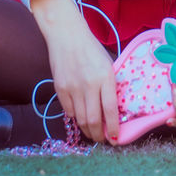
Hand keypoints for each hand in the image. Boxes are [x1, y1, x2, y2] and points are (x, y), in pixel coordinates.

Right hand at [32, 0, 119, 144]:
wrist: (66, 35)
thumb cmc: (91, 48)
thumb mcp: (108, 64)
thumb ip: (110, 85)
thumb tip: (113, 110)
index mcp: (105, 77)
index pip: (111, 110)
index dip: (113, 128)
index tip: (115, 138)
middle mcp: (89, 84)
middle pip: (93, 120)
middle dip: (99, 135)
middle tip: (103, 140)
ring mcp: (73, 87)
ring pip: (80, 119)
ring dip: (87, 130)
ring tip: (92, 132)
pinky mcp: (60, 88)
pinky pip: (69, 111)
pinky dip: (76, 118)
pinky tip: (81, 117)